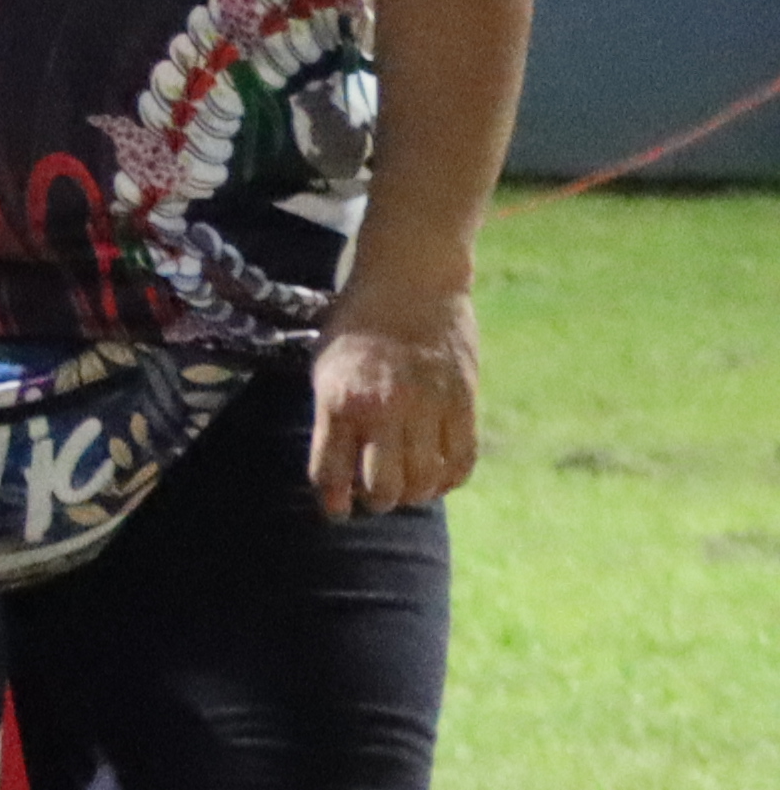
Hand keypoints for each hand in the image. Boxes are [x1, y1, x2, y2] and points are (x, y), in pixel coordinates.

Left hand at [307, 286, 482, 517]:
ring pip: (425, 480)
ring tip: (406, 488)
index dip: (331, 501)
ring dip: (414, 494)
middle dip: (376, 502)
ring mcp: (428, 406)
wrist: (411, 280)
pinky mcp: (464, 400)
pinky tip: (438, 477)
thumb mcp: (324, 365)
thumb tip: (336, 472)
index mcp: (340, 399)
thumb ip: (330, 418)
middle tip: (375, 496)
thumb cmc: (357, 322)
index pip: (329, 472)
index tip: (335, 510)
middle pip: (383, 487)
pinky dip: (449, 479)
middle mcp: (384, 408)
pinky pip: (462, 459)